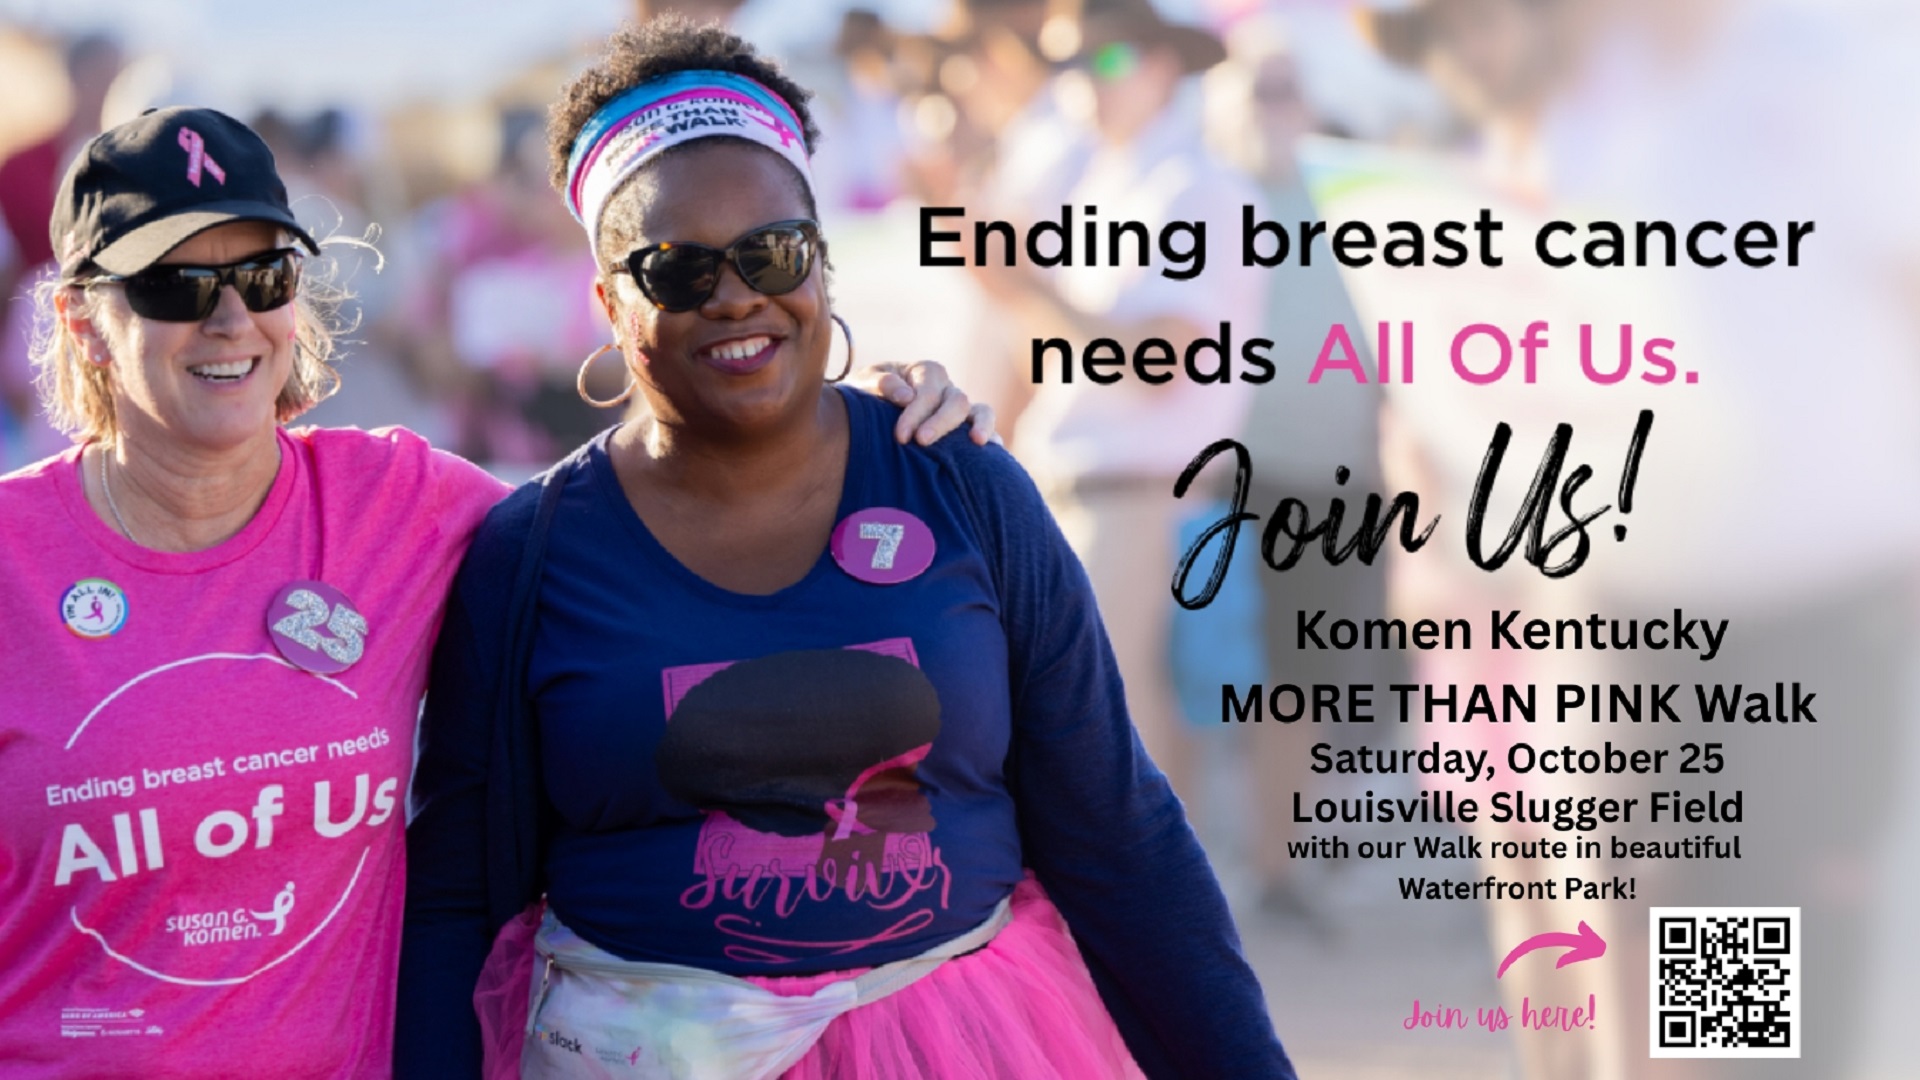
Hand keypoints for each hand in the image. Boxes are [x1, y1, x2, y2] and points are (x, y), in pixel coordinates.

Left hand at [852, 361, 999, 446]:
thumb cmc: (866, 395)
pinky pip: (986, 430)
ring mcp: (960, 409)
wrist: (868, 409)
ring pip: (981, 410)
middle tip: (920, 442)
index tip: (900, 436)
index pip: (928, 392)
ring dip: (981, 424)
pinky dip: (993, 438)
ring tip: (977, 441)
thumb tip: (907, 397)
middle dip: (940, 423)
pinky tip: (993, 452)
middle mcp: (947, 388)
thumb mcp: (864, 383)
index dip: (916, 414)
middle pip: (956, 401)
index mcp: (925, 372)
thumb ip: (881, 384)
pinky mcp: (965, 428)